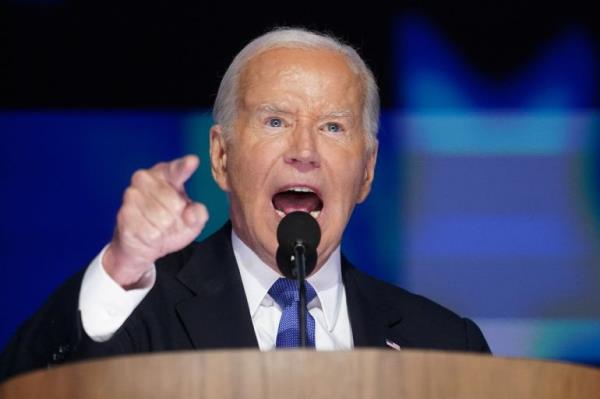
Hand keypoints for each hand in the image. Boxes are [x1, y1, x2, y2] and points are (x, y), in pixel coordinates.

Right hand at [103, 155, 208, 288]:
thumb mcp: (192, 220)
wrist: (143, 243)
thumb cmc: (172, 224)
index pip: (177, 169)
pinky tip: (149, 233)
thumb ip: (199, 214)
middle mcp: (145, 178)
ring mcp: (132, 195)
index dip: (185, 166)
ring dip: (165, 229)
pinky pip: (151, 232)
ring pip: (163, 219)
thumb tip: (191, 215)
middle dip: (178, 217)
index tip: (193, 161)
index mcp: (166, 173)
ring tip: (160, 227)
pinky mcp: (124, 214)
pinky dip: (155, 238)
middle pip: (174, 202)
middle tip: (171, 219)